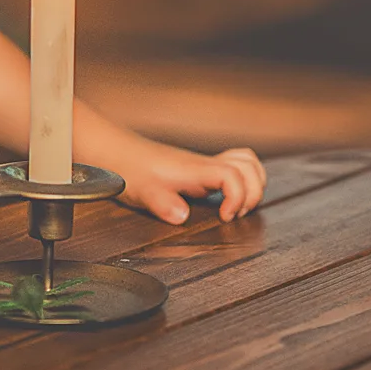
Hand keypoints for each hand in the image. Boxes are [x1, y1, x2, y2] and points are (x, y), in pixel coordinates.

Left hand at [110, 142, 266, 223]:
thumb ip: (162, 204)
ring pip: (246, 163)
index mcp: (196, 169)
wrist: (117, 152)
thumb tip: (182, 217)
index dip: (238, 197)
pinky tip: (225, 200)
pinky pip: (234, 167)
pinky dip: (241, 182)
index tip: (225, 217)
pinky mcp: (201, 170)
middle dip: (253, 193)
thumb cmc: (129, 170)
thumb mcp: (142, 190)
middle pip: (250, 166)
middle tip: (235, 214)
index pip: (233, 175)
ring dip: (252, 185)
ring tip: (237, 207)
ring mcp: (205, 165)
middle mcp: (205, 165)